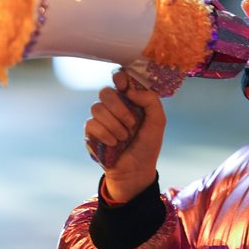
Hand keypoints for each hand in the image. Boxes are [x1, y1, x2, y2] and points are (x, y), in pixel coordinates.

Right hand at [85, 70, 165, 202]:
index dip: (119, 78)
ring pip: (97, 107)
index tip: (124, 87)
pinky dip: (105, 134)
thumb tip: (130, 91)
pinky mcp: (91, 132)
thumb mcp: (158, 121)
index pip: (119, 78)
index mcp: (130, 99)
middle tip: (131, 123)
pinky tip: (114, 143)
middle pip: (105, 91)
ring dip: (114, 124)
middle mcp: (114, 106)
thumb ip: (150, 101)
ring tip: (124, 137)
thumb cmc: (148, 145)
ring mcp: (101, 118)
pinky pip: (91, 123)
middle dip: (119, 108)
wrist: (137, 170)